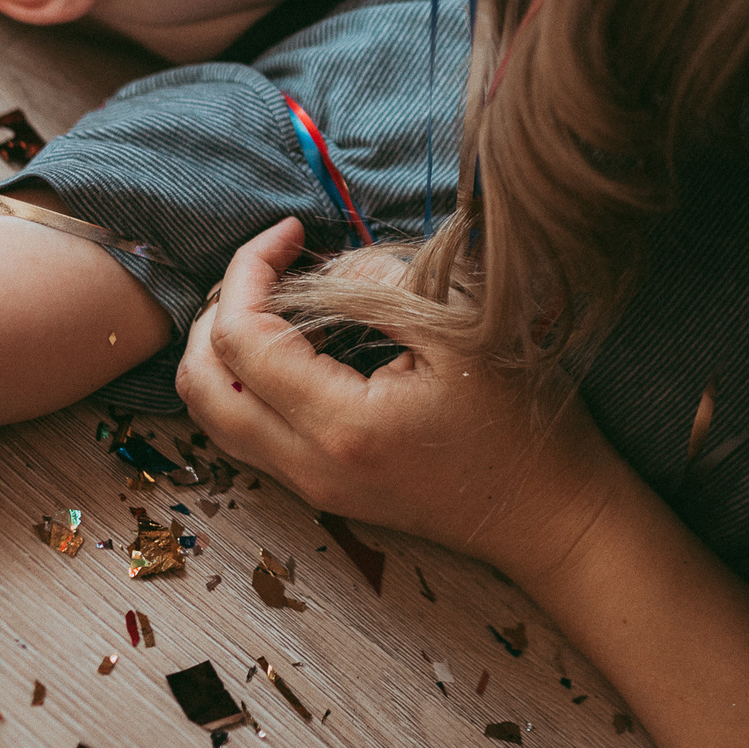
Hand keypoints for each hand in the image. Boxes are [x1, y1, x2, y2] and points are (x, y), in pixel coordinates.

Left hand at [175, 218, 627, 583]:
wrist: (548, 516)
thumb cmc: (519, 423)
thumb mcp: (461, 331)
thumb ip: (383, 285)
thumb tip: (329, 263)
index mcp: (339, 425)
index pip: (242, 338)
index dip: (250, 270)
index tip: (293, 231)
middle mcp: (308, 465)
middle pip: (201, 386)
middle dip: (216, 310)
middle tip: (270, 265)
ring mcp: (311, 485)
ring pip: (214, 416)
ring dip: (221, 350)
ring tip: (272, 298)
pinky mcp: (323, 489)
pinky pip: (246, 433)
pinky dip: (243, 381)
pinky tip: (291, 343)